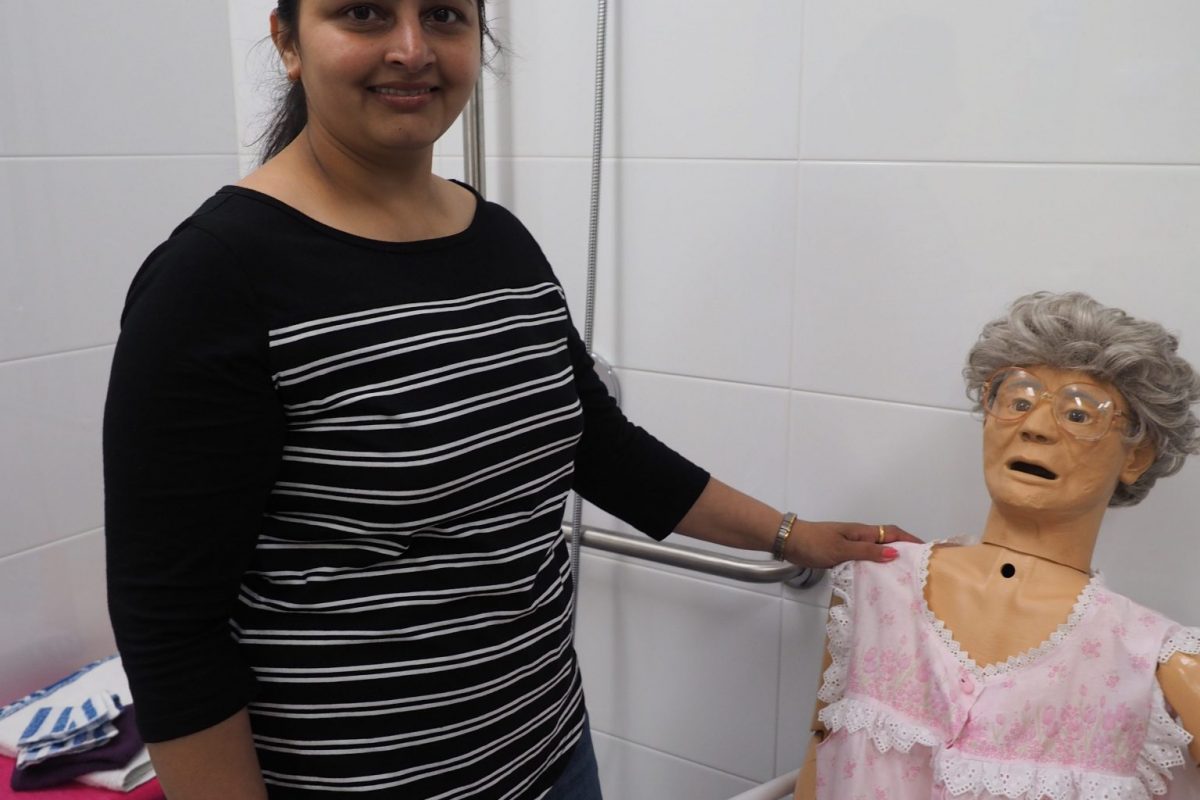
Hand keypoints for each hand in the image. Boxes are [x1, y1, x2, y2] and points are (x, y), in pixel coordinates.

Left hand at [785, 521, 921, 568]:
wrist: (790, 542)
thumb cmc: (815, 543)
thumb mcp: (842, 549)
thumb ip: (867, 552)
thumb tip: (895, 553)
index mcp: (862, 532)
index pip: (892, 532)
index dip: (910, 539)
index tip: (928, 550)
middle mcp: (859, 537)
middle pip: (887, 541)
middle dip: (904, 551)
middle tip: (919, 568)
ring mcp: (851, 545)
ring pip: (876, 551)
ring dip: (889, 560)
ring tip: (903, 577)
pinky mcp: (842, 554)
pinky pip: (865, 559)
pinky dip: (874, 567)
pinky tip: (877, 579)